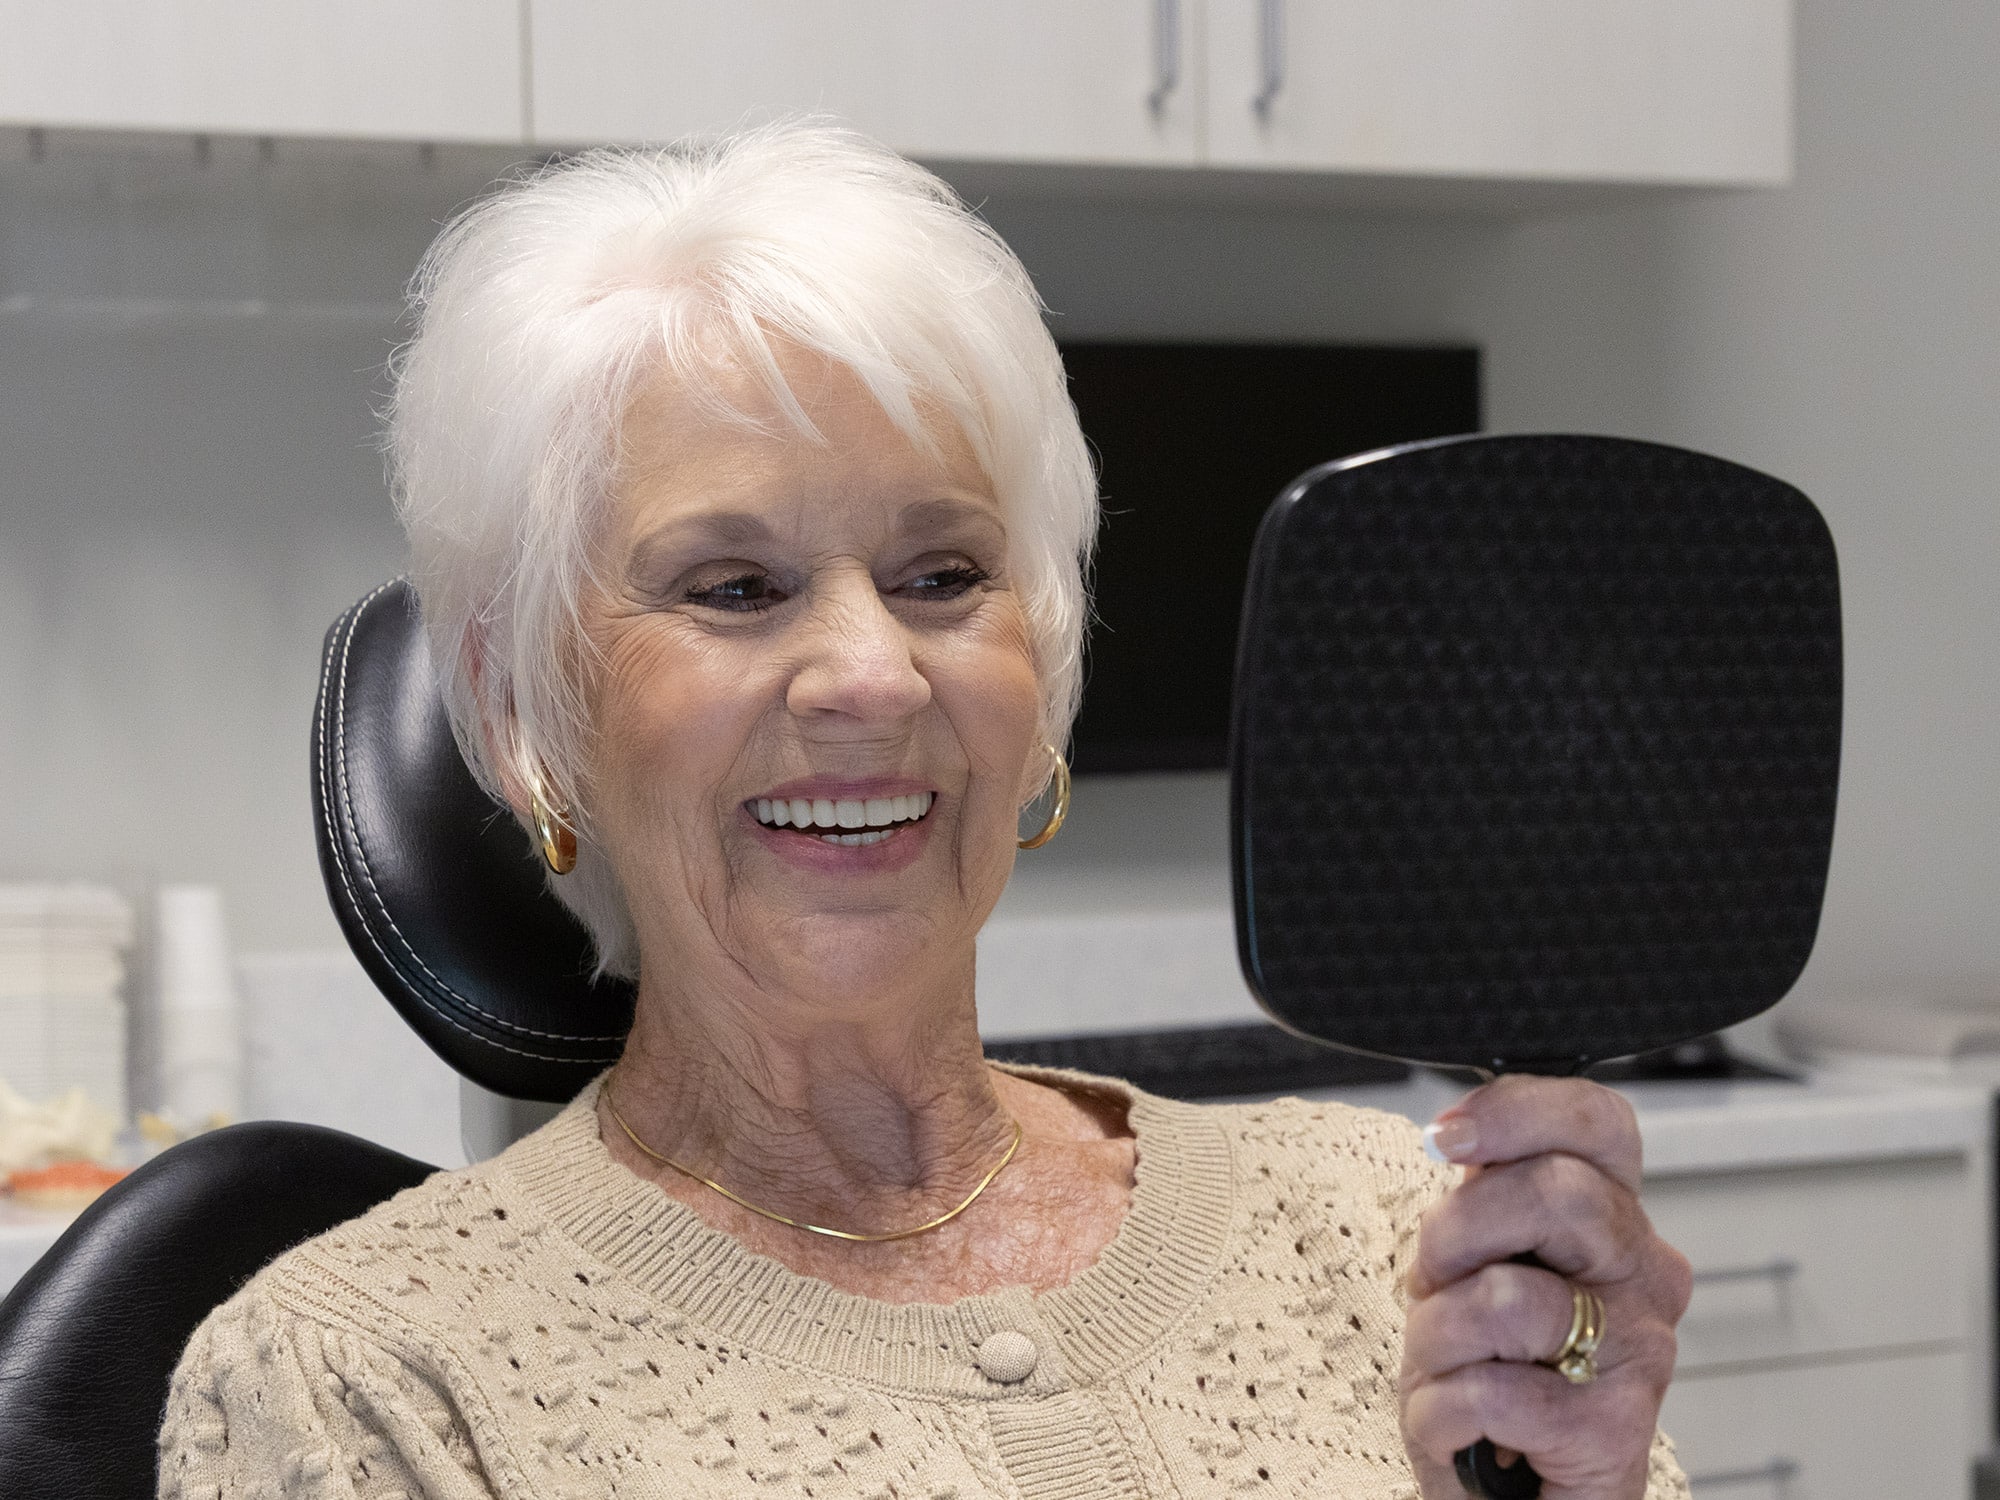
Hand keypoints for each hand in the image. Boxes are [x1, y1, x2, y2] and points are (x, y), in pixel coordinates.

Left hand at [1398, 1076, 1691, 1497]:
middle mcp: (1645, 1276)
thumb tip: (1455, 1136)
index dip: (1518, 1111)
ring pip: (1504, 1297)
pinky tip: (1459, 1428)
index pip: (1599, 1123)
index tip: (1446, 1137)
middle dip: (1457, 1232)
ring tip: (1451, 1368)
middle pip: (1554, 1193)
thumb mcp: (1475, 1262)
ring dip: (1436, 1339)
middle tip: (1438, 1282)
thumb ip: (1483, 1196)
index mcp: (1614, 1218)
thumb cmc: (1491, 1371)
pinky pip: (1483, 1391)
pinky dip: (1436, 1414)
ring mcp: (1639, 1352)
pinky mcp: (1612, 1431)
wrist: (1509, 1496)